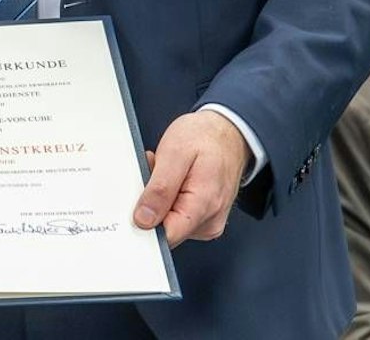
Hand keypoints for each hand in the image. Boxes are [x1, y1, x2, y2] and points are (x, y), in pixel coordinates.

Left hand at [133, 110, 248, 245]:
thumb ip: (160, 190)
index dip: (146, 220)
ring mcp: (208, 222)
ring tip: (170, 172)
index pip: (167, 236)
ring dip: (160, 199)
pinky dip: (169, 198)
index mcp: (204, 206)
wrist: (228, 132)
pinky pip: (176, 216)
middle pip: (165, 229)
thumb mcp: (175, 153)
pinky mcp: (204, 219)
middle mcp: (209, 221)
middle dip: (153, 202)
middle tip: (158, 174)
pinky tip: (175, 180)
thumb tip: (144, 220)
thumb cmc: (206, 138)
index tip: (141, 196)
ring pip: (168, 222)